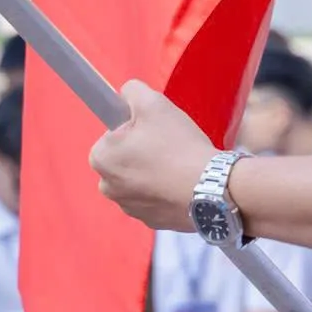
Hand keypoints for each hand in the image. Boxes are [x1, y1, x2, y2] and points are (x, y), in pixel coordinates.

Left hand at [88, 82, 218, 232]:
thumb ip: (131, 90)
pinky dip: (166, 190)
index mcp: (100, 158)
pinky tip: (184, 183)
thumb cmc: (179, 145)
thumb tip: (126, 93)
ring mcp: (129, 207)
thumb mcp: (153, 102)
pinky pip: (155, 198)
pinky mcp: (151, 221)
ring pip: (140, 179)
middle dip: (143, 150)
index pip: (112, 134)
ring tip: (180, 163)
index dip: (135, 127)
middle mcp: (108, 186)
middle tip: (170, 143)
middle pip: (125, 158)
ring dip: (155, 171)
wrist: (211, 188)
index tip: (155, 129)